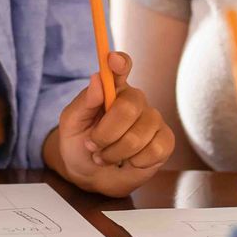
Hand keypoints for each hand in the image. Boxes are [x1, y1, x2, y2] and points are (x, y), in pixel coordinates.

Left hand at [44, 52, 174, 197]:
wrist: (91, 175)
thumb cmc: (80, 144)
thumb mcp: (71, 124)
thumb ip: (83, 102)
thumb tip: (97, 78)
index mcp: (112, 89)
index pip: (121, 67)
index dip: (120, 62)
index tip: (112, 61)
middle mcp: (135, 100)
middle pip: (129, 108)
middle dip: (105, 134)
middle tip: (93, 145)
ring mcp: (152, 120)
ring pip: (139, 135)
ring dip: (116, 153)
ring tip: (106, 157)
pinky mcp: (165, 141)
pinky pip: (156, 149)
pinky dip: (136, 162)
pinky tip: (129, 161)